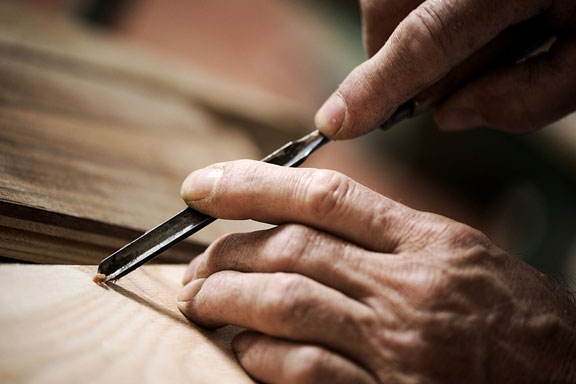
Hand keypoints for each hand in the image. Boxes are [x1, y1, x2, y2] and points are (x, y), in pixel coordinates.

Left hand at [178, 160, 575, 382]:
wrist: (568, 380)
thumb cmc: (513, 316)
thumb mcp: (456, 254)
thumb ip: (384, 237)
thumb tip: (303, 223)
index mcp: (426, 240)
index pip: (323, 195)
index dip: (252, 183)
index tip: (200, 186)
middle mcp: (408, 285)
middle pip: (291, 249)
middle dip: (227, 253)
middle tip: (194, 267)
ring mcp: (400, 343)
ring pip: (288, 302)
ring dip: (228, 300)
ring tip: (200, 301)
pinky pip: (308, 370)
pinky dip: (263, 356)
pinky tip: (244, 349)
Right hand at [314, 0, 575, 137]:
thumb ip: (526, 98)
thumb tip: (451, 117)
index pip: (425, 39)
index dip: (376, 87)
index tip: (336, 124)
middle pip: (389, 9)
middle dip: (396, 59)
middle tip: (440, 82)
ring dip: (410, 32)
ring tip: (478, 38)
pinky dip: (419, 9)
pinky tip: (474, 15)